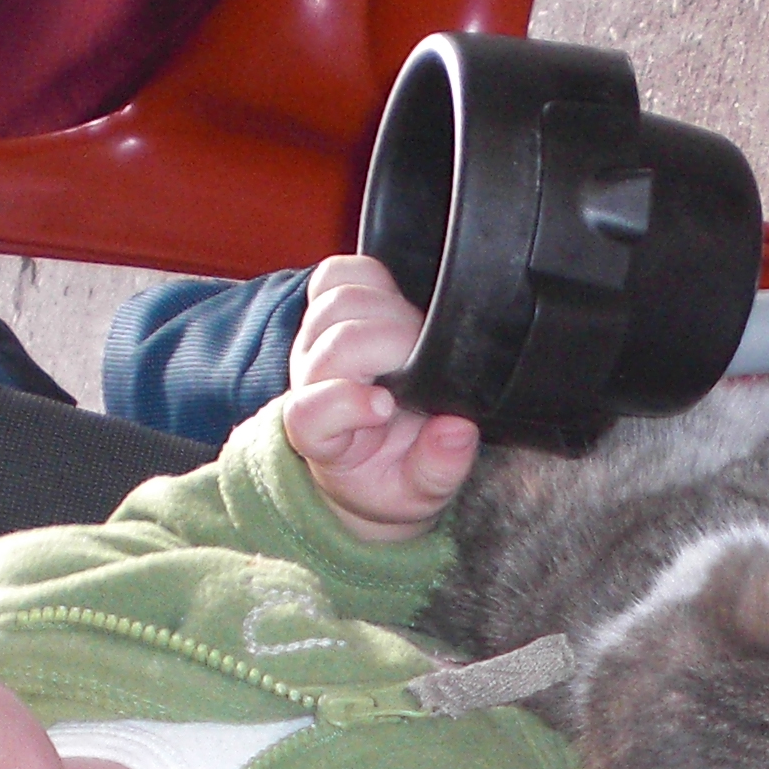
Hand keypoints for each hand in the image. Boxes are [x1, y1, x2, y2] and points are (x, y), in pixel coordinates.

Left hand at [282, 254, 480, 541]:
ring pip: (341, 301)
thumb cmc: (391, 473)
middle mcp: (310, 381)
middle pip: (340, 343)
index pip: (311, 412)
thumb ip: (438, 470)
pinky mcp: (329, 309)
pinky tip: (397, 307)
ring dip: (388, 312)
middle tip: (429, 366)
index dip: (345, 403)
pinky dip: (371, 278)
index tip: (386, 407)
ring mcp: (316, 340)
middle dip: (394, 346)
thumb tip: (458, 429)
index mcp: (322, 436)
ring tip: (417, 340)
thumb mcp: (420, 494)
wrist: (369, 455)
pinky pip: (339, 273)